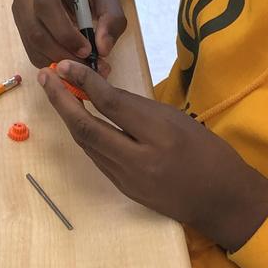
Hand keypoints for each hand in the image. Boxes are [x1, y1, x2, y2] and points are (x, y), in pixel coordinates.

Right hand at [11, 0, 126, 71]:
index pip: (47, 4)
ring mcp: (17, 5)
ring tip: (82, 66)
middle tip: (86, 65)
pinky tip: (70, 61)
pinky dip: (50, 60)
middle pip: (35, 27)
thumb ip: (112, 18)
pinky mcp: (19, 22)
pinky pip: (30, 49)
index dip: (65, 32)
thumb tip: (103, 49)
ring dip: (56, 60)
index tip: (87, 50)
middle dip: (61, 52)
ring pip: (31, 42)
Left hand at [38, 60, 267, 251]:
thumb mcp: (179, 120)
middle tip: (45, 76)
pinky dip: (84, 135)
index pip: (112, 104)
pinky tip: (77, 119)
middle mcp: (139, 159)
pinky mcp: (123, 190)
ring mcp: (128, 179)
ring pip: (86, 144)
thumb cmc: (209, 153)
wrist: (222, 202)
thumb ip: (140, 109)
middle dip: (60, 100)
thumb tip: (104, 95)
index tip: (64, 65)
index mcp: (161, 135)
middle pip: (87, 128)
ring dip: (68, 117)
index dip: (84, 82)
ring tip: (55, 92)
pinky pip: (96, 157)